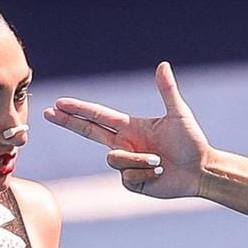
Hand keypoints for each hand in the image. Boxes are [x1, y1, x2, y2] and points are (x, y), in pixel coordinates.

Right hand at [43, 61, 207, 198]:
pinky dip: (145, 174)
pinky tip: (159, 174)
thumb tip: (163, 65)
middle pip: (88, 132)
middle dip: (69, 122)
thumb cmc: (191, 142)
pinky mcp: (132, 182)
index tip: (59, 103)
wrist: (200, 170)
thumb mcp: (178, 114)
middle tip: (48, 113)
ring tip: (160, 162)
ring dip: (140, 160)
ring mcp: (126, 164)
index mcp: (130, 127)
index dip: (78, 110)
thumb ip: (167, 91)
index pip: (97, 116)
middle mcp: (124, 144)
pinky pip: (127, 177)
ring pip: (115, 160)